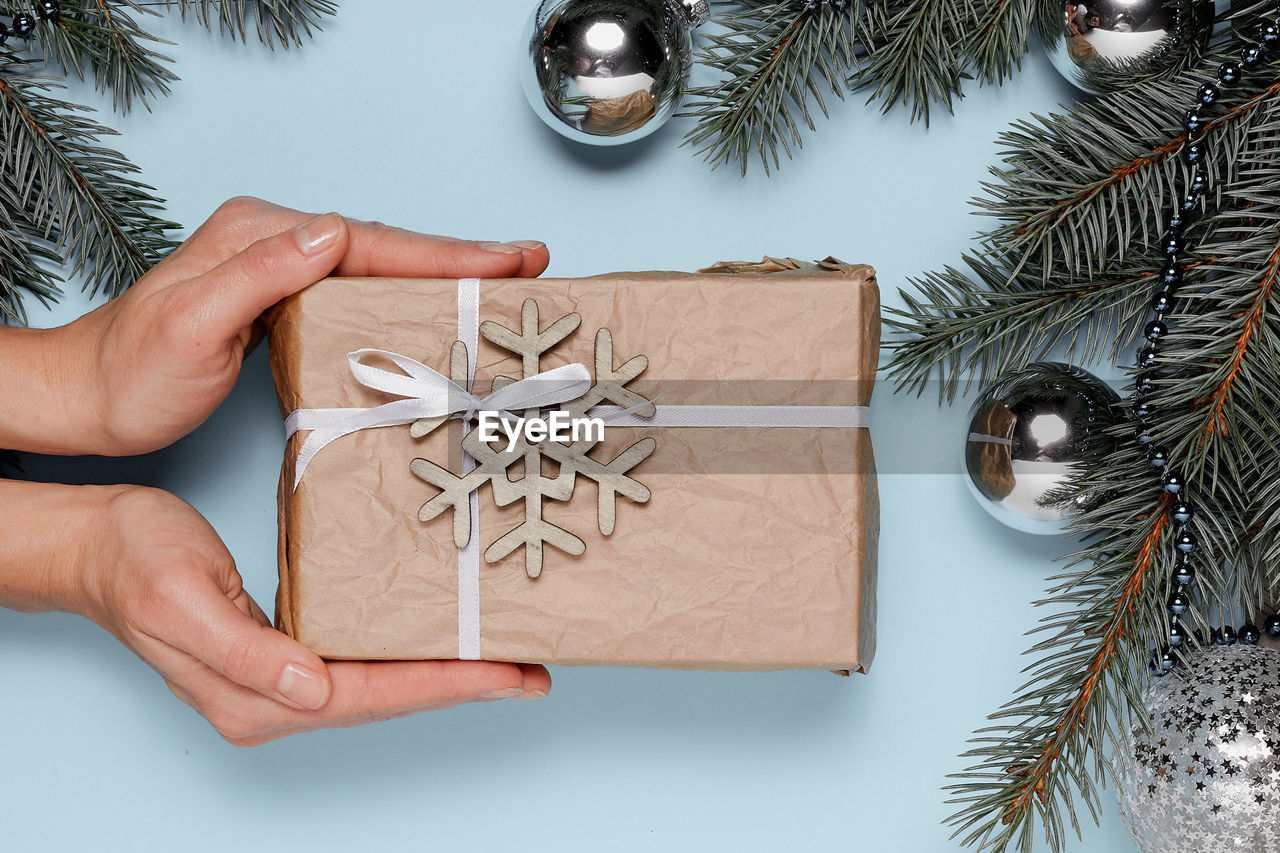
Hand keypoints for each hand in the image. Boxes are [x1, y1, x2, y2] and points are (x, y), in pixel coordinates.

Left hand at [36, 195, 549, 455]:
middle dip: (462, 258)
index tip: (508, 259)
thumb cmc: (132, 374)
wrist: (86, 396)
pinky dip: (407, 297)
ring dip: (443, 276)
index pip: (370, 242)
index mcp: (261, 236)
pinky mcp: (282, 295)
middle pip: (386, 247)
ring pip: (379, 267)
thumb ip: (258, 274)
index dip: (445, 253)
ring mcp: (279, 266)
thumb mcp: (189, 324)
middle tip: (531, 265)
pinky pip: (360, 291)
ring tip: (504, 285)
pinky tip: (435, 311)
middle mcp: (274, 240)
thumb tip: (334, 234)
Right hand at [77, 485, 549, 745]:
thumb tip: (313, 690)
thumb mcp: (183, 600)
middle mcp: (276, 699)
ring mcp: (280, 680)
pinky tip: (441, 640)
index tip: (509, 675)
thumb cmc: (134, 563)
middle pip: (391, 700)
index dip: (447, 686)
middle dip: (465, 686)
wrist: (97, 545)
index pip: (374, 697)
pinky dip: (410, 654)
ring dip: (446, 674)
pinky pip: (364, 660)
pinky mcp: (284, 651)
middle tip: (534, 670)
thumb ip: (246, 654)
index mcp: (255, 697)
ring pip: (383, 685)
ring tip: (507, 661)